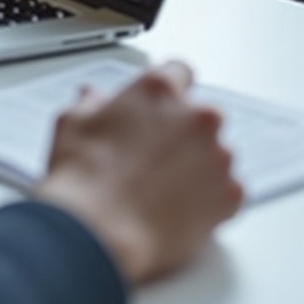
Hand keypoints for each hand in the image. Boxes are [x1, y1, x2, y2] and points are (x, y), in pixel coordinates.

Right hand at [34, 61, 242, 284]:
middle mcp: (195, 117)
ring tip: (162, 185)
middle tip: (152, 152)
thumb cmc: (83, 176)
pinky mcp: (230, 196)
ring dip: (197, 163)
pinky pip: (228, 189)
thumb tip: (94, 100)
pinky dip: (210, 195)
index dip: (168, 89)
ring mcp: (218, 157)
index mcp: (158, 91)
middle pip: (201, 114)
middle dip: (182, 129)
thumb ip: (92, 104)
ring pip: (216, 152)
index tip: (162, 104)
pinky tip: (178, 204)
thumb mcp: (73, 123)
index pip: (179, 72)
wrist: (99, 231)